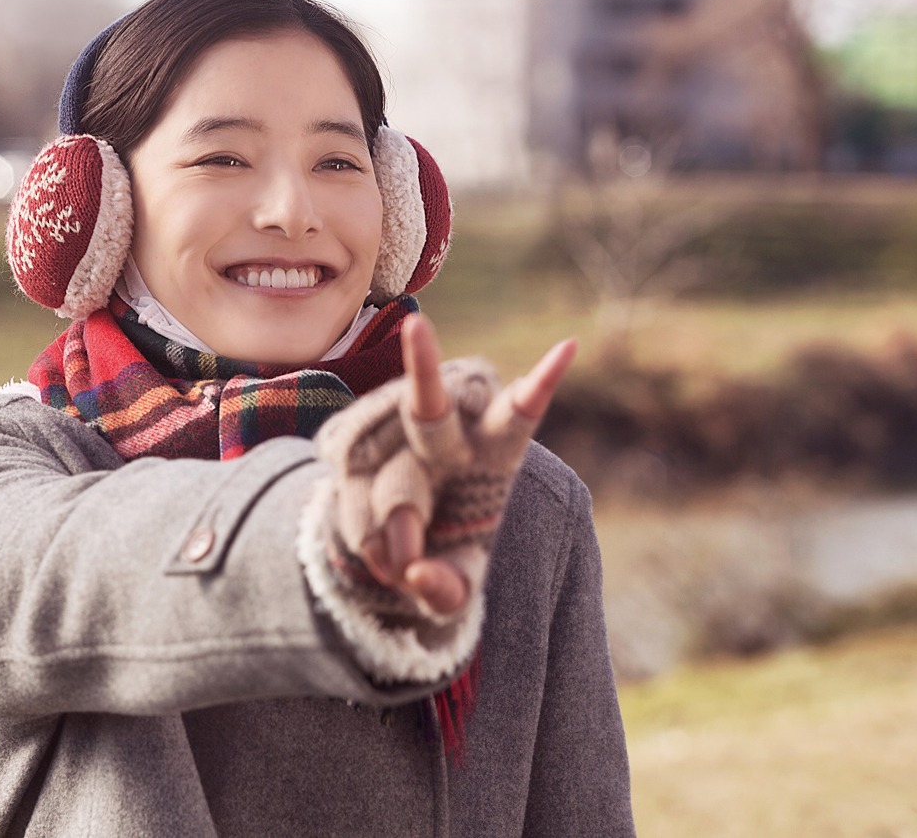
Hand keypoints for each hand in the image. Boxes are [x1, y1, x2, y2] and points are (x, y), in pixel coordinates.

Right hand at [360, 314, 576, 616]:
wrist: (389, 538)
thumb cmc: (447, 545)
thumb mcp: (459, 580)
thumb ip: (449, 589)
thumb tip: (416, 574)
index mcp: (493, 448)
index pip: (520, 415)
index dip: (541, 385)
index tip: (569, 346)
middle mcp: (444, 427)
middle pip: (429, 406)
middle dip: (423, 365)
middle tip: (418, 326)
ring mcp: (389, 429)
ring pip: (387, 485)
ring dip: (391, 542)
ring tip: (402, 565)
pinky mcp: (347, 442)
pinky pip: (351, 498)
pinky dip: (364, 537)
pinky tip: (377, 551)